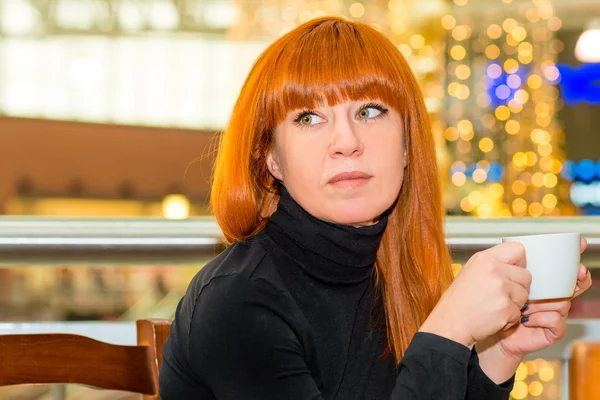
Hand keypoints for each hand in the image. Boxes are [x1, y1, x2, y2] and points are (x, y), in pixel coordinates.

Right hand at [419, 242, 530, 346]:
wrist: (450, 322)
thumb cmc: (458, 300)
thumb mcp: (470, 272)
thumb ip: (492, 265)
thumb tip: (513, 266)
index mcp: (484, 258)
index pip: (517, 249)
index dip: (519, 263)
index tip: (513, 272)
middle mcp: (494, 269)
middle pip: (526, 275)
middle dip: (518, 287)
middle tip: (502, 295)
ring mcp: (501, 288)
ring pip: (525, 295)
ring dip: (514, 304)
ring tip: (494, 306)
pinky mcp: (506, 307)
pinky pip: (519, 312)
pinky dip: (509, 319)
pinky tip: (494, 317)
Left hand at [476, 237, 592, 382]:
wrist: (485, 329)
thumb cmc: (489, 302)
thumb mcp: (497, 277)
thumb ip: (510, 262)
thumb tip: (521, 247)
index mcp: (540, 282)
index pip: (562, 269)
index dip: (572, 259)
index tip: (580, 244)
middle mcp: (551, 297)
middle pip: (573, 285)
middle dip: (578, 277)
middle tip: (579, 271)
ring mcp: (553, 313)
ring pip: (562, 301)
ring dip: (542, 302)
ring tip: (524, 305)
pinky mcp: (552, 330)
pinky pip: (555, 320)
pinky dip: (540, 318)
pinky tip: (526, 319)